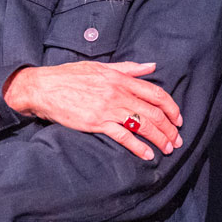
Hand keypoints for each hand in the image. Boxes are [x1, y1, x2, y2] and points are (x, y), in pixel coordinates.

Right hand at [3, 60, 181, 160]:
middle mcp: (118, 93)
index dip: (171, 107)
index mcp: (121, 79)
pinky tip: (147, 155)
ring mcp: (108, 109)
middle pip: (154, 112)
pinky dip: (138, 147)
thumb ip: (128, 68)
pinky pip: (123, 137)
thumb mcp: (101, 66)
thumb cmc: (70, 76)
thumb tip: (152, 66)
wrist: (43, 87)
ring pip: (143, 125)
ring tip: (168, 148)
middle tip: (177, 139)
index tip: (178, 119)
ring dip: (159, 138)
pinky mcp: (96, 123)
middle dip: (169, 128)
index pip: (156, 93)